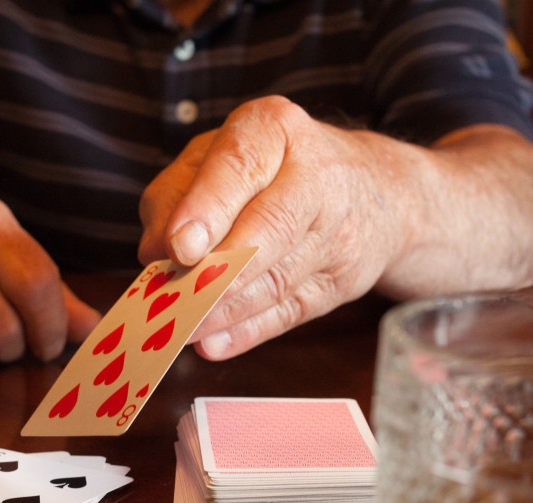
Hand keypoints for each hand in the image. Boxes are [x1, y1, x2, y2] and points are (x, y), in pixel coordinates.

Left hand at [138, 97, 532, 359]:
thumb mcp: (222, 155)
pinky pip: (291, 311)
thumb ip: (179, 195)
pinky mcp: (343, 281)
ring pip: (275, 278)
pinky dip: (249, 332)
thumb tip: (154, 254)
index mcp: (274, 128)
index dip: (207, 210)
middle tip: (174, 300)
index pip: (238, 167)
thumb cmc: (277, 168)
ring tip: (179, 329)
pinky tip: (214, 344)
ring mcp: (337, 232)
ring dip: (223, 310)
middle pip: (267, 229)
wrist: (378, 191)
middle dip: (218, 270)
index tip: (178, 248)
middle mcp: (316, 175)